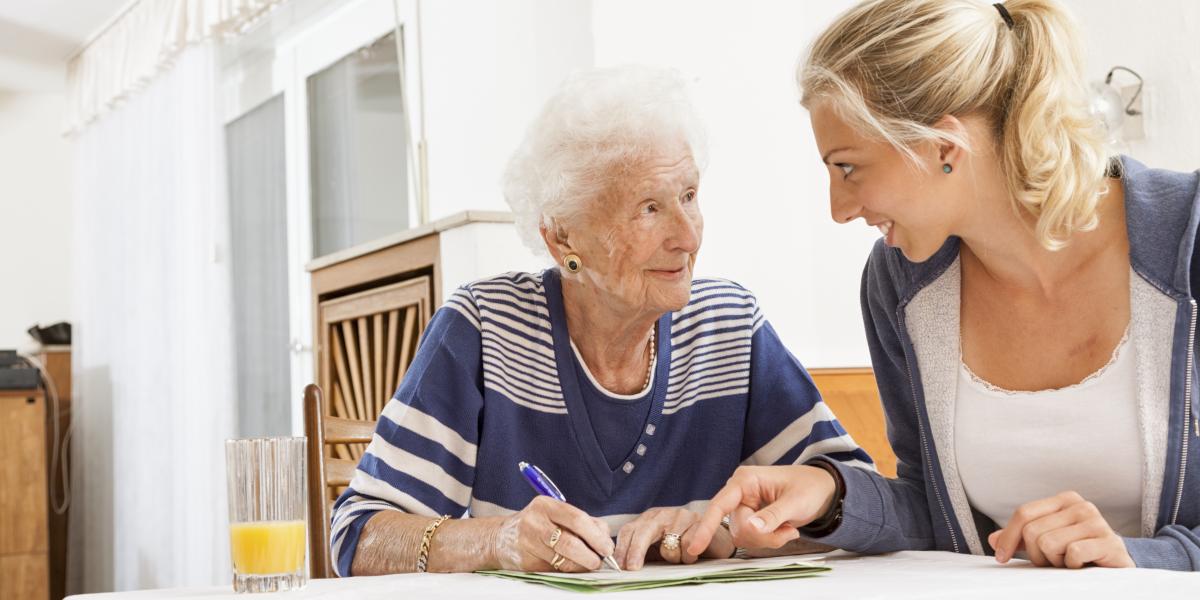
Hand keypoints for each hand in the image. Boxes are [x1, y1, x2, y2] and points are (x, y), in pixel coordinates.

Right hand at [491, 496, 613, 571]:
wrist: (502, 539)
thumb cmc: (537, 525)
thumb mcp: (555, 514)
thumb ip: (582, 522)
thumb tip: (605, 537)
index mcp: (545, 505)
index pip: (577, 519)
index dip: (596, 536)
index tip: (607, 547)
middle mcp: (534, 522)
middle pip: (570, 542)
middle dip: (591, 555)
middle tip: (600, 561)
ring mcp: (528, 544)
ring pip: (563, 560)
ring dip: (581, 566)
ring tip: (588, 564)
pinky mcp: (526, 563)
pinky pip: (554, 570)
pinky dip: (567, 571)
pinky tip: (570, 567)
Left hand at [614, 507, 735, 569]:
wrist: (714, 538)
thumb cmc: (682, 546)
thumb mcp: (657, 548)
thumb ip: (641, 552)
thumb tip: (622, 566)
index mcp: (648, 519)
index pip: (629, 530)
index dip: (622, 548)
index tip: (620, 566)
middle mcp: (662, 514)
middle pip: (643, 531)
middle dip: (636, 551)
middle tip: (633, 568)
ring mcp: (681, 515)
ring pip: (668, 544)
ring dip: (673, 557)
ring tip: (680, 557)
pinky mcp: (698, 521)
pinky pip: (687, 546)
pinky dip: (688, 556)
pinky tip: (693, 554)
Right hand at [687, 464, 837, 555]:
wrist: (823, 489)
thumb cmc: (810, 487)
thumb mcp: (795, 502)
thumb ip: (772, 516)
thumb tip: (750, 528)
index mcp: (745, 480)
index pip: (719, 505)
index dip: (706, 527)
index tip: (695, 547)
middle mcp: (740, 493)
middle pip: (736, 528)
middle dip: (762, 536)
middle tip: (787, 532)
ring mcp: (744, 506)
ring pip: (744, 536)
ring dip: (768, 539)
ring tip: (788, 528)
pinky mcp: (750, 517)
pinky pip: (752, 538)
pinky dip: (770, 540)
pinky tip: (785, 529)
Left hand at [988, 491, 1134, 568]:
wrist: (1117, 565)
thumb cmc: (1079, 552)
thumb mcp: (1047, 542)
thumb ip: (1020, 538)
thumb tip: (992, 540)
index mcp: (1064, 499)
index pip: (1024, 513)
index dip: (1008, 537)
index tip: (1000, 557)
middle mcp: (1081, 505)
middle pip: (1033, 531)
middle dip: (1036, 555)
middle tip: (1052, 562)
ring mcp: (1097, 522)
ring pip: (1049, 544)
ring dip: (1054, 562)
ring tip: (1068, 562)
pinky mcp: (1109, 542)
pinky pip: (1073, 554)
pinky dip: (1072, 566)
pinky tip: (1082, 565)